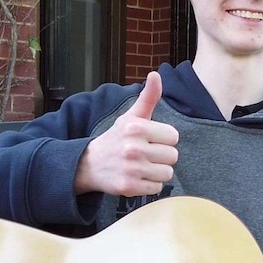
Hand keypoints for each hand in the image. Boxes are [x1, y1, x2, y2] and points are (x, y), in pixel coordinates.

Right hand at [74, 71, 178, 196]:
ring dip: (157, 172)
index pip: (173, 136)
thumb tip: (156, 74)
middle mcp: (133, 147)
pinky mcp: (128, 187)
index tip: (150, 140)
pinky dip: (149, 185)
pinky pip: (156, 188)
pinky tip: (137, 178)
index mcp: (136, 127)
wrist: (88, 164)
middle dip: (162, 157)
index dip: (164, 139)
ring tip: (142, 167)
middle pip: (173, 156)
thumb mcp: (131, 116)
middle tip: (145, 155)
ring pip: (167, 173)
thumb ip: (148, 97)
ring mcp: (131, 168)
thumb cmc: (117, 138)